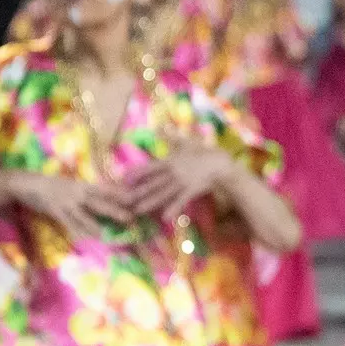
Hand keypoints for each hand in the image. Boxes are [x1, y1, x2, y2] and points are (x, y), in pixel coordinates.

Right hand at [7, 172, 130, 238]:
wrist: (26, 184)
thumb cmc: (52, 185)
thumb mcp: (72, 185)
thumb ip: (88, 191)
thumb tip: (107, 197)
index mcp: (83, 185)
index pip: (106, 189)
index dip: (120, 194)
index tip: (135, 198)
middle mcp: (77, 193)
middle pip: (100, 203)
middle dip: (115, 210)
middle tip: (130, 218)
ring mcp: (66, 203)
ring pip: (85, 216)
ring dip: (97, 226)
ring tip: (108, 235)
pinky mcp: (56, 211)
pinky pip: (69, 224)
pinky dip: (77, 232)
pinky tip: (85, 239)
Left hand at [121, 145, 238, 219]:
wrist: (220, 164)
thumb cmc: (203, 152)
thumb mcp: (186, 142)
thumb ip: (171, 137)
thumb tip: (159, 127)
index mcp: (170, 161)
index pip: (149, 168)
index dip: (136, 173)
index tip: (124, 179)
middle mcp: (173, 172)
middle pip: (153, 183)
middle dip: (138, 192)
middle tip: (124, 201)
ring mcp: (182, 183)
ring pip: (163, 194)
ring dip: (150, 202)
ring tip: (138, 211)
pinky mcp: (191, 191)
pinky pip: (180, 201)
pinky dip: (173, 209)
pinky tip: (165, 217)